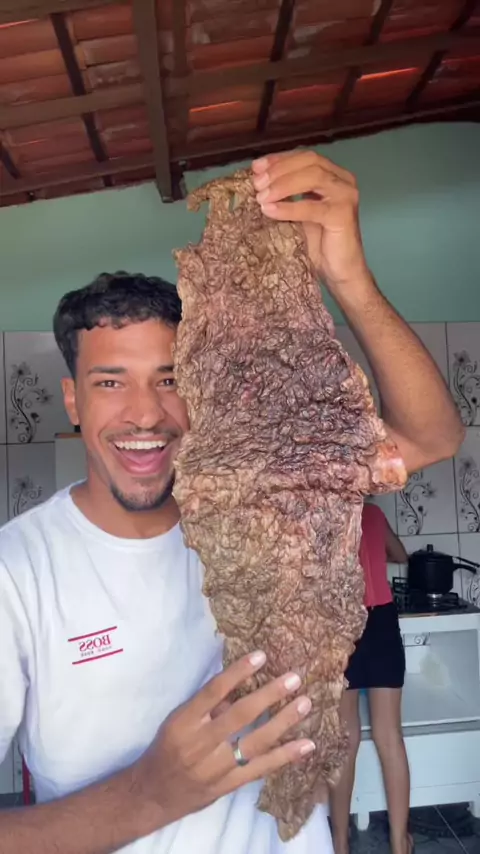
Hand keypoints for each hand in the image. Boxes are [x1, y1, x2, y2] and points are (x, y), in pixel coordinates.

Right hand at [135, 651, 313, 824]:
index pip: (214, 691)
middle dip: (269, 695)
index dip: (238, 672)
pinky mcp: (228, 786)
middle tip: (294, 678)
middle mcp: (200, 744)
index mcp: (184, 721)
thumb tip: (241, 681)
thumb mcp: (178, 720)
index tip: (261, 656)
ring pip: (255, 742)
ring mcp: (216, 767)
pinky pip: (261, 768)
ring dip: (283, 722)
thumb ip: (208, 704)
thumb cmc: (168, 747)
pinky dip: (285, 756)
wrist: (154, 794)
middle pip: (240, 716)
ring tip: (305, 704)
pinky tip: (306, 744)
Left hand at [252, 150, 370, 291]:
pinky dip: (289, 207)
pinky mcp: (343, 214)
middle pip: (309, 162)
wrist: (340, 272)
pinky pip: (312, 206)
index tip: (256, 167)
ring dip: (282, 185)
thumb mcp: (298, 214)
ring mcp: (345, 195)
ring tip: (261, 196)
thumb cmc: (319, 245)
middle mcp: (343, 180)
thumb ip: (286, 195)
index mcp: (333, 175)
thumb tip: (258, 181)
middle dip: (279, 170)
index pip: (305, 157)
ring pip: (312, 177)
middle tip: (256, 183)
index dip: (280, 159)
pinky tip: (270, 210)